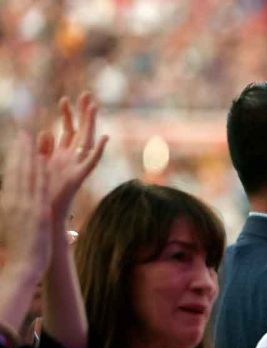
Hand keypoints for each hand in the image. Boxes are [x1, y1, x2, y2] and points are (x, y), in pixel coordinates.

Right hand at [0, 133, 52, 281]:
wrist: (22, 266)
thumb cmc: (15, 250)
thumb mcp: (8, 225)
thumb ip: (9, 209)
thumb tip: (10, 199)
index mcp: (6, 204)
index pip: (11, 177)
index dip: (14, 160)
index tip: (17, 146)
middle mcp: (14, 202)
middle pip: (18, 171)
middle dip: (21, 152)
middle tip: (24, 134)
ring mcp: (26, 207)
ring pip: (28, 176)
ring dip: (30, 156)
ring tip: (34, 139)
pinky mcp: (38, 213)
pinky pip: (39, 188)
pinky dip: (40, 173)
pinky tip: (43, 161)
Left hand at [37, 93, 108, 226]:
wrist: (44, 213)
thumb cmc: (42, 192)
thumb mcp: (39, 165)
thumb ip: (42, 148)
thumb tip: (44, 131)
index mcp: (60, 155)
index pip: (66, 130)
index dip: (67, 115)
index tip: (64, 99)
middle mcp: (71, 158)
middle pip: (80, 131)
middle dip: (83, 113)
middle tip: (87, 94)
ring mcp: (76, 166)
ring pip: (87, 141)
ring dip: (91, 124)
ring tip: (95, 107)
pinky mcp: (79, 177)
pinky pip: (92, 162)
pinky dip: (99, 151)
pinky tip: (105, 138)